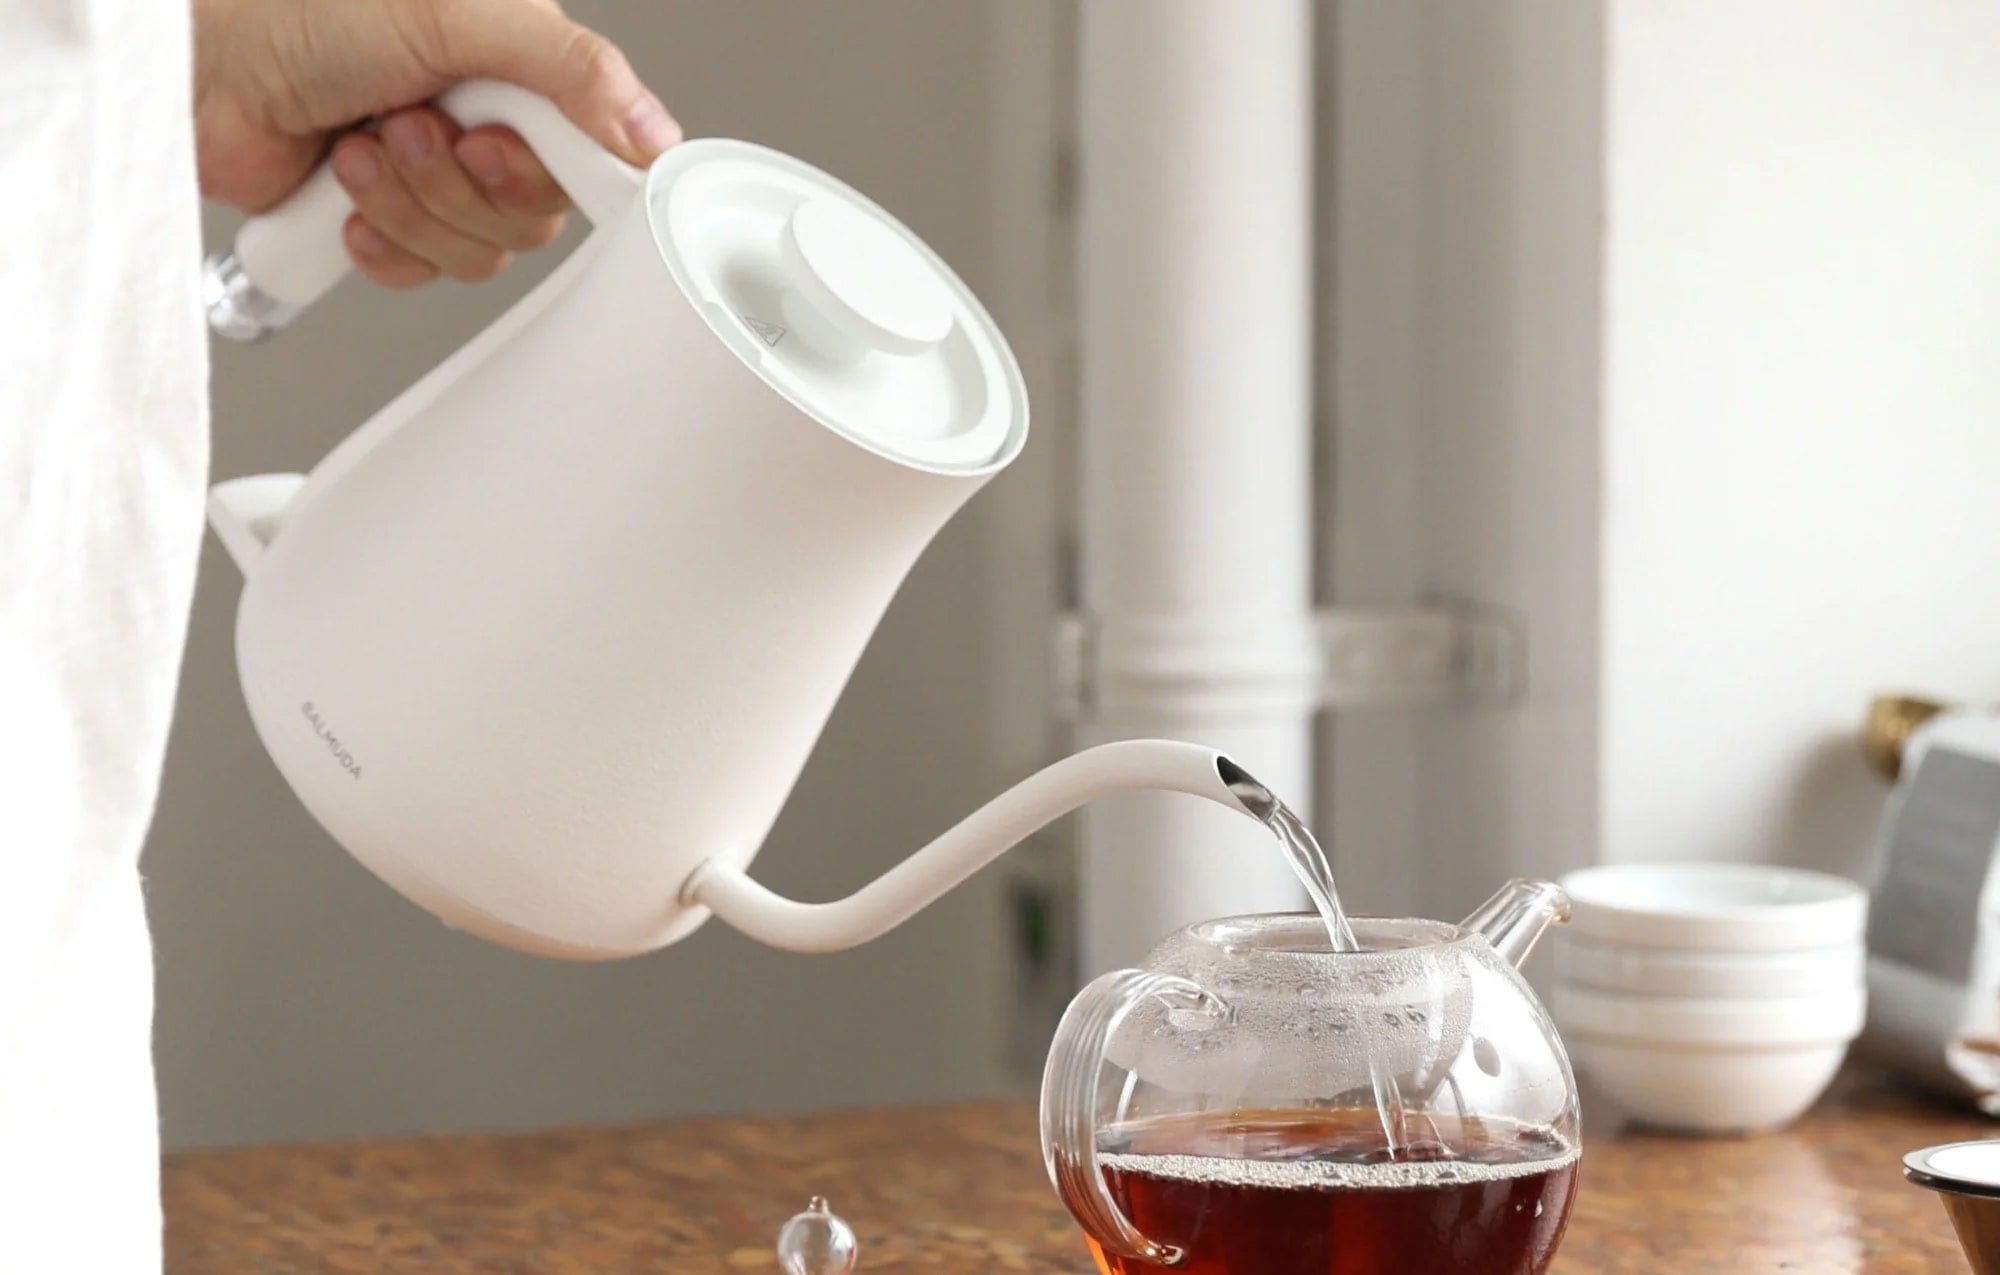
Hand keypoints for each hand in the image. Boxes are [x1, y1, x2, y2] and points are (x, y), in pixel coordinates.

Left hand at [194, 0, 680, 288]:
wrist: (199, 68)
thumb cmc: (301, 12)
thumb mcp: (456, 13)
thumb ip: (568, 66)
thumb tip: (654, 131)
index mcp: (520, 64)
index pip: (592, 148)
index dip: (553, 168)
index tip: (501, 149)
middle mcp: (487, 120)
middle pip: (536, 212)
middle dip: (463, 181)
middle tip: (414, 126)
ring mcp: (438, 176)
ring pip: (482, 249)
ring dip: (414, 205)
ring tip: (364, 144)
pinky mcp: (390, 223)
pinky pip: (426, 274)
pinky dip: (382, 240)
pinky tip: (347, 189)